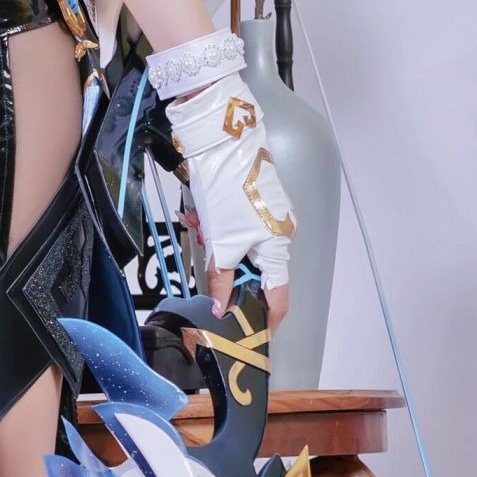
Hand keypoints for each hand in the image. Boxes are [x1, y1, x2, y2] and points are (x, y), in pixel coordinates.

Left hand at [163, 72, 296, 318]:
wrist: (223, 141)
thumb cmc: (228, 191)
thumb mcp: (220, 242)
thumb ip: (221, 279)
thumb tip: (221, 310)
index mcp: (278, 246)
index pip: (279, 295)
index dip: (267, 317)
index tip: (256, 335)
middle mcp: (279, 231)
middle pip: (251, 267)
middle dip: (222, 266)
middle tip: (204, 255)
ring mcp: (266, 215)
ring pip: (235, 244)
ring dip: (213, 241)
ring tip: (197, 223)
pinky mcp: (251, 200)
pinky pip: (231, 225)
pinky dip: (213, 224)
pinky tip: (197, 213)